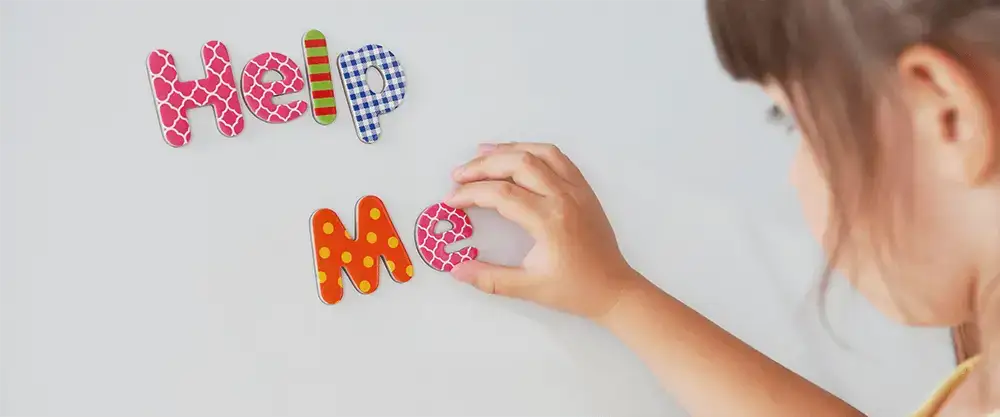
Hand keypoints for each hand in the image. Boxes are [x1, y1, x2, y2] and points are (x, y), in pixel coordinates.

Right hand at [445, 142, 643, 322]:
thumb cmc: (574, 290)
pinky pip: (558, 158)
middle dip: (483, 166)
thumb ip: (489, 278)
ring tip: (481, 154)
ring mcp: (577, 189)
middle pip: (517, 164)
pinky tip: (515, 155)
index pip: (502, 195)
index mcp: (549, 221)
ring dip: (507, 150)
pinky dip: (533, 150)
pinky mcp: (584, 188)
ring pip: (538, 153)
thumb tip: (455, 270)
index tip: (450, 200)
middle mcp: (564, 197)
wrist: (614, 289)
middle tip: (458, 175)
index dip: (471, 193)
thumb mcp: (528, 288)